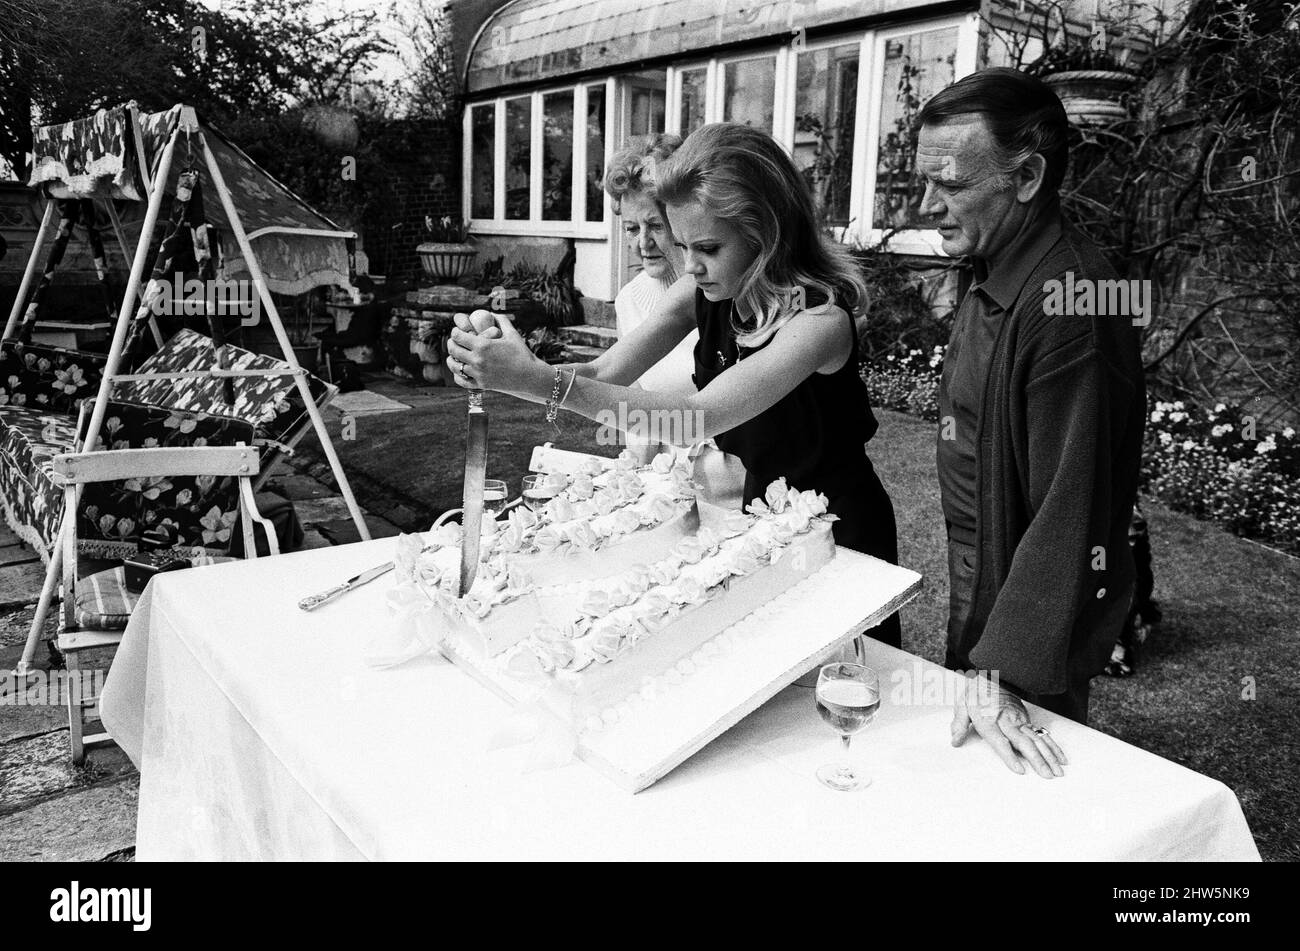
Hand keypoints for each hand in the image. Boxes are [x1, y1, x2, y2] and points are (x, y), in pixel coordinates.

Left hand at [445, 312, 540, 397]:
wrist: (529, 376)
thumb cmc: (522, 353)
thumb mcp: (512, 333)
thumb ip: (501, 320)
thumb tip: (492, 313)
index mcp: (483, 345)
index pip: (458, 336)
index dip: (454, 332)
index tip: (456, 331)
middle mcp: (477, 360)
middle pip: (453, 350)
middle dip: (450, 343)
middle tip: (453, 341)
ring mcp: (478, 373)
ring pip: (454, 366)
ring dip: (451, 359)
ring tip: (453, 356)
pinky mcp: (481, 384)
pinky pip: (461, 380)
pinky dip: (457, 375)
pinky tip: (459, 371)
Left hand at [950, 674, 1067, 777]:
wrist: (993, 674)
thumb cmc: (976, 693)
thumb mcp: (962, 705)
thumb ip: (959, 724)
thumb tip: (955, 741)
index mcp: (989, 720)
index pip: (1000, 741)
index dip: (1010, 756)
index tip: (1020, 770)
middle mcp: (1007, 722)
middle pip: (1024, 743)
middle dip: (1037, 760)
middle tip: (1047, 776)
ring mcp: (1019, 721)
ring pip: (1037, 740)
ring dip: (1049, 756)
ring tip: (1058, 771)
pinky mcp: (1027, 720)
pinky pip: (1041, 735)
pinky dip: (1053, 747)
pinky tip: (1060, 758)